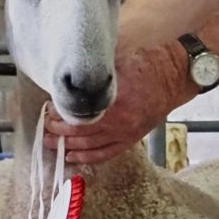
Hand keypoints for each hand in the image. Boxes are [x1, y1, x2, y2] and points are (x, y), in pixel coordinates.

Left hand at [45, 41, 193, 164]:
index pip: (79, 112)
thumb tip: (69, 73)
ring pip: (90, 145)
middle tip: (45, 128)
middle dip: (58, 131)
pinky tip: (72, 157)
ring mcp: (126, 132)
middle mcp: (119, 120)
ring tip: (51, 143)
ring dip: (67, 145)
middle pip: (80, 131)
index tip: (48, 109)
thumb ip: (95, 72)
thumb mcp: (118, 60)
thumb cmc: (147, 63)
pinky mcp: (131, 139)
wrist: (174, 76)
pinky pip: (106, 154)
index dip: (59, 113)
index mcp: (115, 99)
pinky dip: (88, 157)